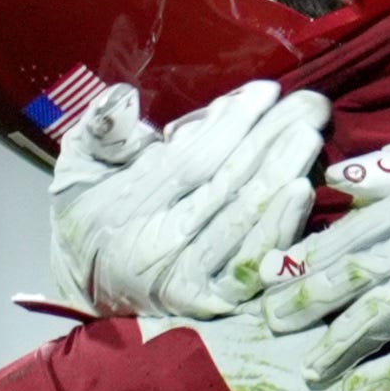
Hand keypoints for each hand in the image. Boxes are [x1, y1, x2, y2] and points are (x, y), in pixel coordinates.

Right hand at [49, 80, 329, 318]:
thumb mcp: (78, 170)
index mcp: (127, 209)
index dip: (230, 125)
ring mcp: (190, 278)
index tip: (266, 90)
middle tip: (309, 103)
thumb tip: (122, 99)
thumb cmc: (88, 218)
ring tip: (310, 134)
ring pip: (245, 220)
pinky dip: (280, 227)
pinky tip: (302, 192)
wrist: (89, 289)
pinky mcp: (214, 300)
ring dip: (282, 174)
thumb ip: (99, 134)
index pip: (190, 161)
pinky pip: (254, 262)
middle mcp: (161, 246)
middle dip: (271, 139)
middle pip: (227, 184)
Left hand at [263, 135, 389, 390]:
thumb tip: (338, 178)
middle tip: (273, 326)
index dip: (308, 258)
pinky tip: (363, 390)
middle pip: (357, 271)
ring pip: (383, 312)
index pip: (355, 229)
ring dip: (339, 343)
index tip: (270, 277)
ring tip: (313, 366)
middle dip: (306, 302)